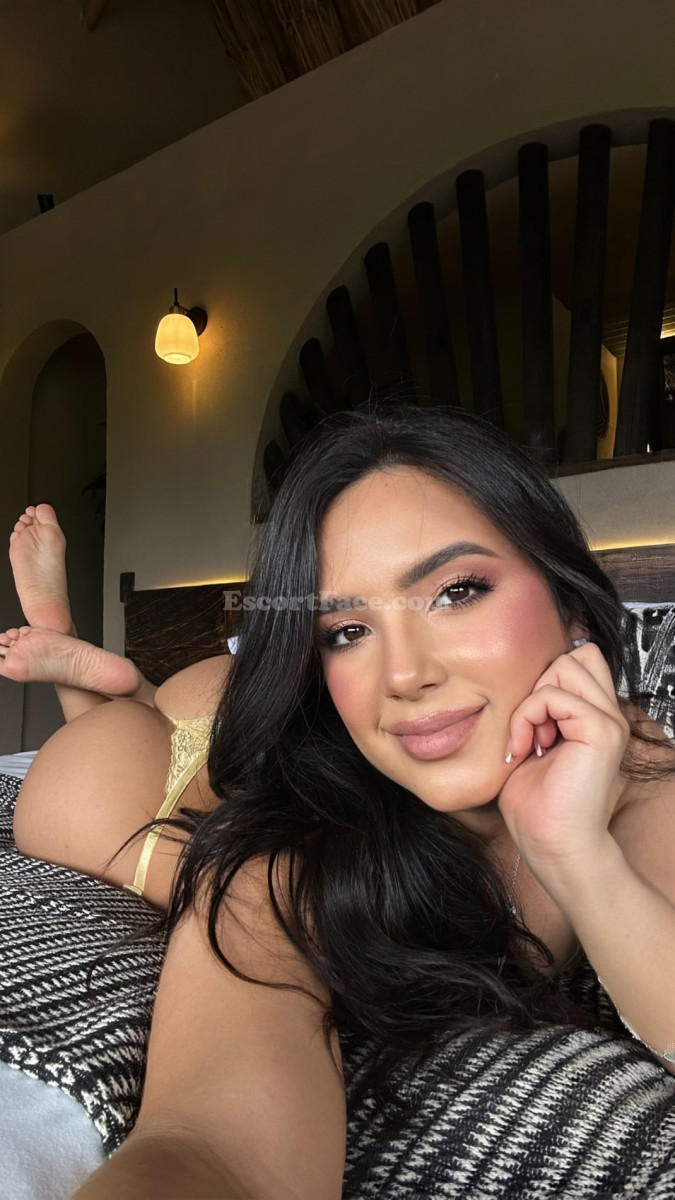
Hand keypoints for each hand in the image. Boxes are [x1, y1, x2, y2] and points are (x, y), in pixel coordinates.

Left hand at [497, 642, 629, 883]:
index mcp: (595, 717)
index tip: (530, 724)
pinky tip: (527, 748)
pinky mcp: (600, 730)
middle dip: (540, 683)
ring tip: (530, 740)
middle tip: (531, 729)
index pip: (579, 660)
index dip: (546, 679)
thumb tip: (519, 679)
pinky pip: (552, 695)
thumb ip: (537, 709)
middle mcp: (609, 715)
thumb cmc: (537, 806)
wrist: (553, 845)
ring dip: (532, 702)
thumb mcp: (532, 742)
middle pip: (576, 654)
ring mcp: (609, 721)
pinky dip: (527, 717)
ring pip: (564, 665)